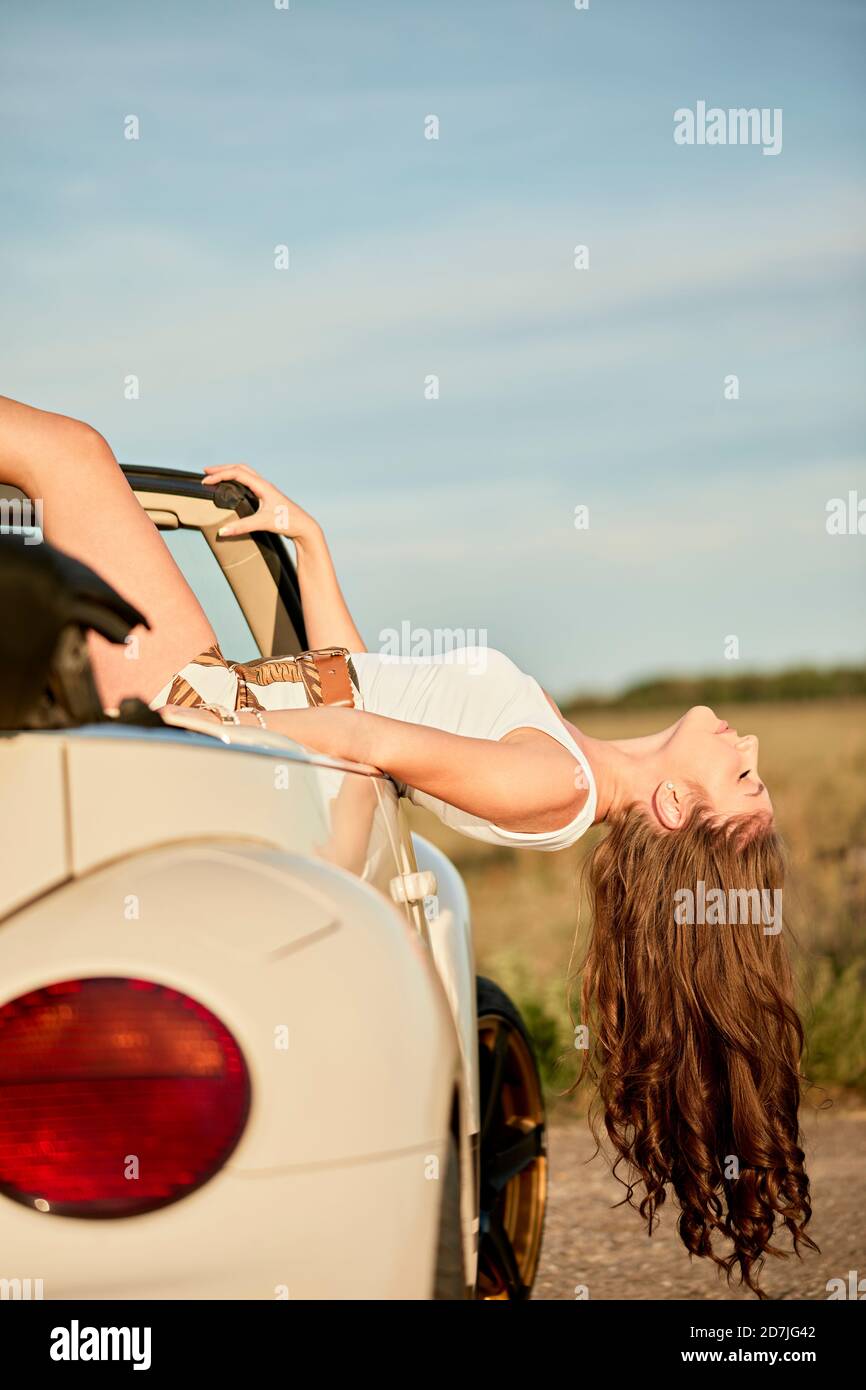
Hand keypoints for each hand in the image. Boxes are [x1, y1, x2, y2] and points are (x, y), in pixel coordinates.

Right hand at [202, 462, 321, 543]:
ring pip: (245, 473)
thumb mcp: (263, 523)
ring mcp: (266, 489)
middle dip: (222, 469)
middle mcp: (264, 484)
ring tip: (216, 476)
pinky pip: (249, 481)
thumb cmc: (288, 522)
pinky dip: (237, 479)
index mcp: (263, 486)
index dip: (220, 475)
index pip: (237, 473)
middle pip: (240, 468)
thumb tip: (222, 531)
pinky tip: (233, 487)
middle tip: (206, 472)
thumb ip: (242, 527)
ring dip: (230, 472)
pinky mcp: (267, 496)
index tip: (206, 482)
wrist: (304, 527)